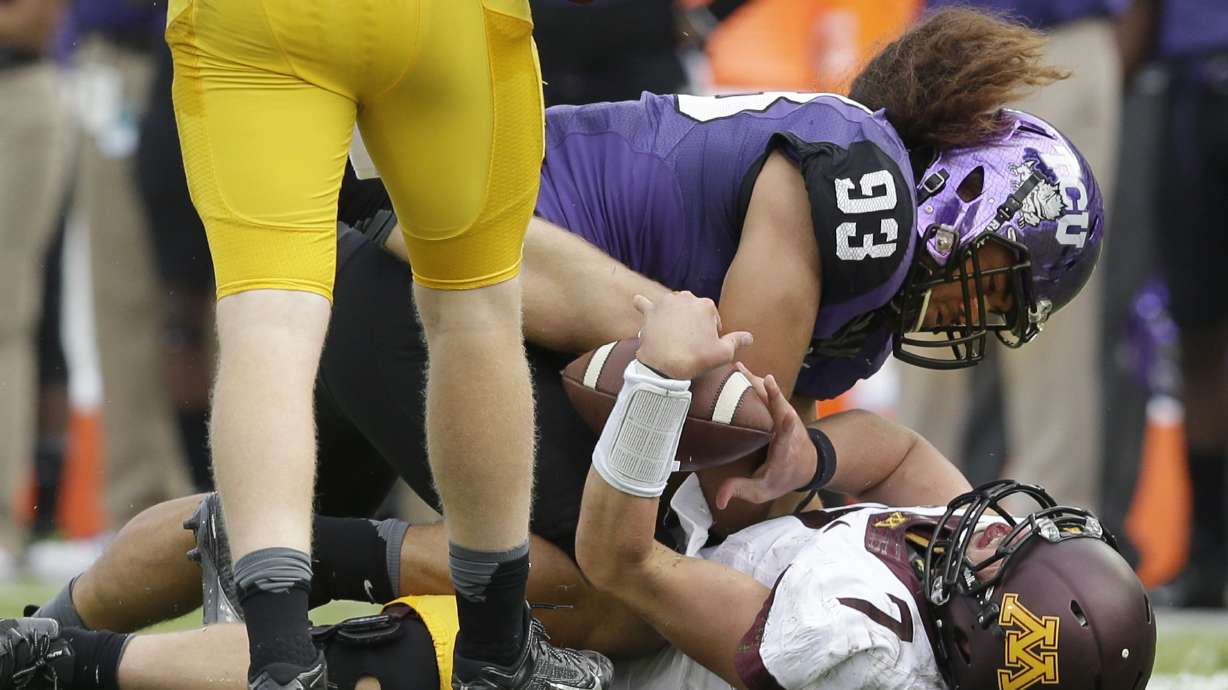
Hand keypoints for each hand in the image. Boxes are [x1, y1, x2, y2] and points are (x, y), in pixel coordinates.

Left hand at [633, 292, 751, 379]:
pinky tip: (641, 304)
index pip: (712, 315)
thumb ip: (737, 341)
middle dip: (693, 320)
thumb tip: (749, 337)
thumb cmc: (695, 358)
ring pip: (672, 305)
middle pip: (693, 308)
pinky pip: (644, 303)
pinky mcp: (649, 311)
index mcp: (706, 305)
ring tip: (672, 329)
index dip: (711, 330)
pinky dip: (644, 304)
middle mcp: (686, 298)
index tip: (706, 343)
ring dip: (673, 313)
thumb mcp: (723, 353)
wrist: (664, 366)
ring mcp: (666, 303)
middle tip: (690, 340)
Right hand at [715, 364, 816, 508]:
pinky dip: (754, 381)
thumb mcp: (763, 490)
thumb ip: (741, 491)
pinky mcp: (781, 408)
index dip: (780, 409)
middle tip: (740, 371)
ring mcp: (786, 414)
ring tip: (734, 366)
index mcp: (785, 445)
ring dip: (753, 379)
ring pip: (771, 393)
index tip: (773, 392)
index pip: (785, 425)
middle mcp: (788, 425)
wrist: (809, 464)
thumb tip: (719, 500)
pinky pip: (767, 392)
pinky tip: (738, 371)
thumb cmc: (784, 477)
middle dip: (760, 387)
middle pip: (776, 402)